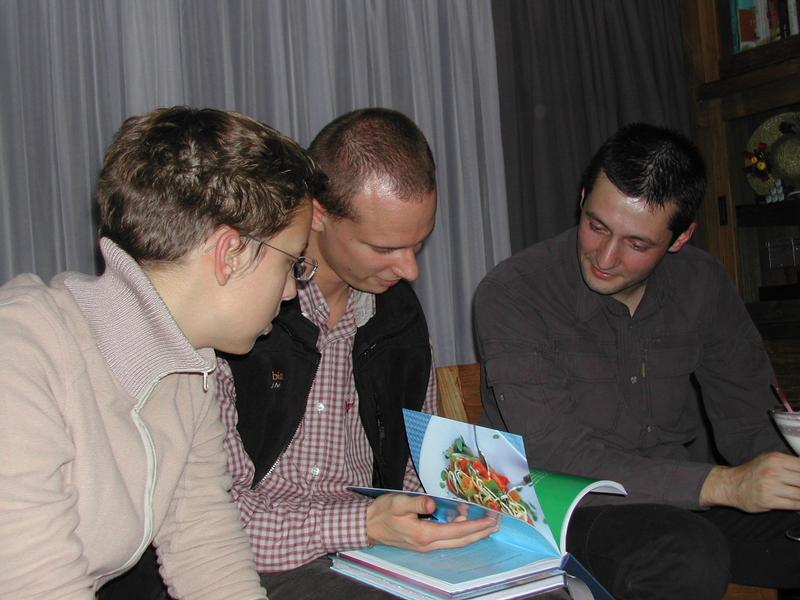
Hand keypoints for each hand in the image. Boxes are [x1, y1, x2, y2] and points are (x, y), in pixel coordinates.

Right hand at [365, 493, 498, 551]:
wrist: (368, 526)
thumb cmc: (382, 512)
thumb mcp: (398, 502)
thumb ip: (416, 502)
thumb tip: (433, 503)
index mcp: (425, 534)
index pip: (458, 531)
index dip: (476, 526)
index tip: (491, 520)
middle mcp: (428, 543)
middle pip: (461, 540)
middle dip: (480, 533)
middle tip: (497, 523)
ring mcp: (426, 545)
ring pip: (455, 542)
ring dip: (472, 533)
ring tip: (485, 523)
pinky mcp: (423, 543)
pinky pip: (447, 539)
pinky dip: (460, 532)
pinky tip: (464, 522)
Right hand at [700, 451, 799, 511]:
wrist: (730, 485)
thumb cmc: (752, 473)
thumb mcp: (768, 461)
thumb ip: (789, 464)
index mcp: (775, 459)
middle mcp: (773, 471)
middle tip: (798, 486)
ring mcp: (770, 486)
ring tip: (797, 494)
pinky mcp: (769, 500)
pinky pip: (794, 504)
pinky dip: (799, 505)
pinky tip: (797, 502)